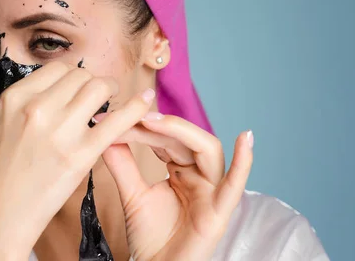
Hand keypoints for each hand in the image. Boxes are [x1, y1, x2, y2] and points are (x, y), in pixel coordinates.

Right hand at [0, 62, 156, 259]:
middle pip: (80, 75)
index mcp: (15, 97)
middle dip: (92, 83)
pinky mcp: (81, 154)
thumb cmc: (2, 172)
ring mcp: (59, 131)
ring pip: (99, 87)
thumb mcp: (4, 123)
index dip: (72, 77)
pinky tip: (145, 102)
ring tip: (112, 102)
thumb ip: (30, 102)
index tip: (78, 89)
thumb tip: (63, 87)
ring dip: (110, 91)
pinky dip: (136, 107)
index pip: (56, 69)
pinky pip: (119, 119)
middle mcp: (35, 108)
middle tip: (98, 97)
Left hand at [102, 115, 253, 260]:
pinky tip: (247, 138)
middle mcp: (201, 178)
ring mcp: (212, 194)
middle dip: (158, 127)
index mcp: (183, 172)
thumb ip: (122, 164)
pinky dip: (244, 162)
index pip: (168, 139)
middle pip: (186, 140)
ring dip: (182, 131)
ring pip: (209, 151)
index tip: (117, 117)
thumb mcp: (132, 193)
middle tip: (132, 118)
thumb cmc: (149, 237)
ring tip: (155, 121)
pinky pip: (234, 186)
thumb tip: (108, 131)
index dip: (146, 127)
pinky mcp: (218, 213)